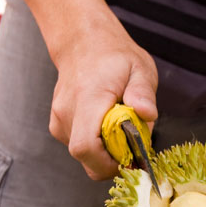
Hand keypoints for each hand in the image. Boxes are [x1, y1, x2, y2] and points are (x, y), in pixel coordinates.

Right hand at [48, 20, 157, 179]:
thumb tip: (147, 114)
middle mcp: (67, 113)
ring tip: (120, 129)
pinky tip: (107, 127)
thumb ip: (143, 92)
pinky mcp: (58, 127)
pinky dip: (97, 146)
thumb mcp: (139, 68)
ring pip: (84, 156)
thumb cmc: (113, 56)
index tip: (130, 158)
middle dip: (112, 162)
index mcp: (88, 99)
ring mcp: (59, 121)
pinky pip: (80, 148)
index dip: (108, 163)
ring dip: (106, 153)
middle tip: (132, 147)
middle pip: (85, 158)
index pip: (86, 146)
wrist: (83, 43)